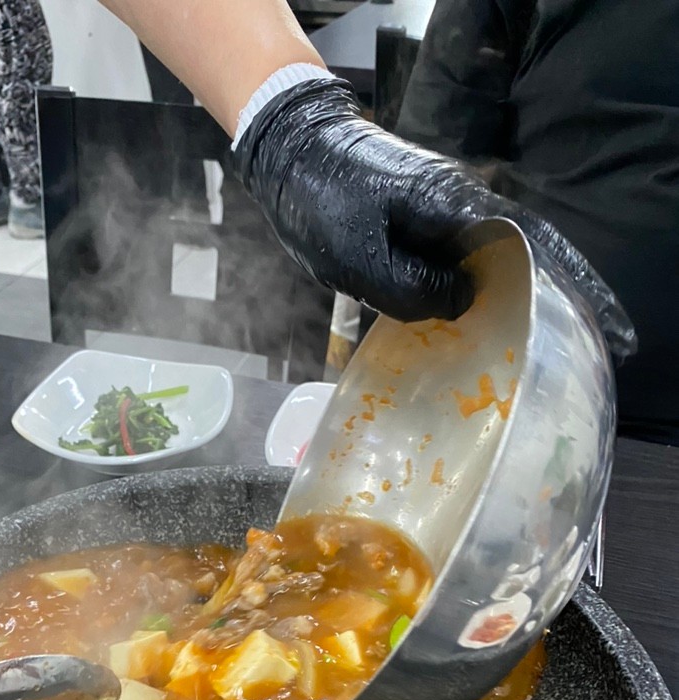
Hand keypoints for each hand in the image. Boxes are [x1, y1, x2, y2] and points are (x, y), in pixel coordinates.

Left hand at [232, 78, 636, 361]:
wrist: (290, 153)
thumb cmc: (321, 200)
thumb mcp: (362, 260)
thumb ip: (415, 290)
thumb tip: (463, 302)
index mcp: (454, 207)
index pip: (532, 247)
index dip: (570, 286)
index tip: (607, 324)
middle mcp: (459, 205)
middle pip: (523, 255)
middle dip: (552, 300)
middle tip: (579, 348)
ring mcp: (442, 212)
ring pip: (491, 261)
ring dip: (514, 299)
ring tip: (536, 345)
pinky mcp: (421, 222)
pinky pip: (461, 262)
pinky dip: (476, 291)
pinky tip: (481, 322)